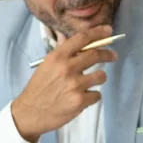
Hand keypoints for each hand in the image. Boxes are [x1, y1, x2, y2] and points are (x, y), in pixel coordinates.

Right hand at [11, 25, 117, 142]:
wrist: (30, 112)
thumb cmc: (38, 88)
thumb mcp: (46, 66)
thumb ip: (60, 53)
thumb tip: (68, 38)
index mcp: (57, 57)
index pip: (81, 39)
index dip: (97, 33)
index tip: (108, 30)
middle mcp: (67, 68)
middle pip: (95, 55)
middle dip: (108, 54)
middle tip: (113, 55)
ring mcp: (74, 85)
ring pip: (101, 76)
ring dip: (99, 78)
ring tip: (91, 81)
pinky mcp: (80, 101)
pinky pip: (97, 95)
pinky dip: (93, 96)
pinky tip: (83, 97)